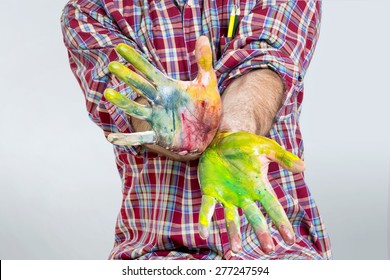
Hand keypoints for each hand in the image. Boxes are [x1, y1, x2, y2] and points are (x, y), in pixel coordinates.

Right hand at [104, 36, 221, 156]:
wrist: (211, 134)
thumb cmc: (206, 108)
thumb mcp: (208, 84)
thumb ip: (204, 63)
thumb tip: (203, 37)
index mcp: (168, 88)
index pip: (149, 70)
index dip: (136, 60)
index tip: (121, 47)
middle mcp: (159, 101)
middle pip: (141, 87)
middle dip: (128, 77)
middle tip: (112, 65)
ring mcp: (157, 119)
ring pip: (136, 109)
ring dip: (123, 102)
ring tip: (108, 93)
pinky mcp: (159, 136)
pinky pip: (141, 137)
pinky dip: (127, 139)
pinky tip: (111, 138)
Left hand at [198, 131, 304, 253]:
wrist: (221, 138)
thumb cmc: (245, 144)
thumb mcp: (266, 147)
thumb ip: (283, 157)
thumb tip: (303, 167)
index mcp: (259, 186)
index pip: (272, 206)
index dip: (280, 221)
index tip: (289, 238)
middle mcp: (244, 195)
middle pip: (254, 216)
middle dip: (261, 231)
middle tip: (268, 248)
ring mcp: (227, 196)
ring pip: (231, 218)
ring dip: (233, 233)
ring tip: (235, 249)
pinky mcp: (211, 192)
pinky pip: (207, 208)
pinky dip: (205, 220)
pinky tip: (203, 233)